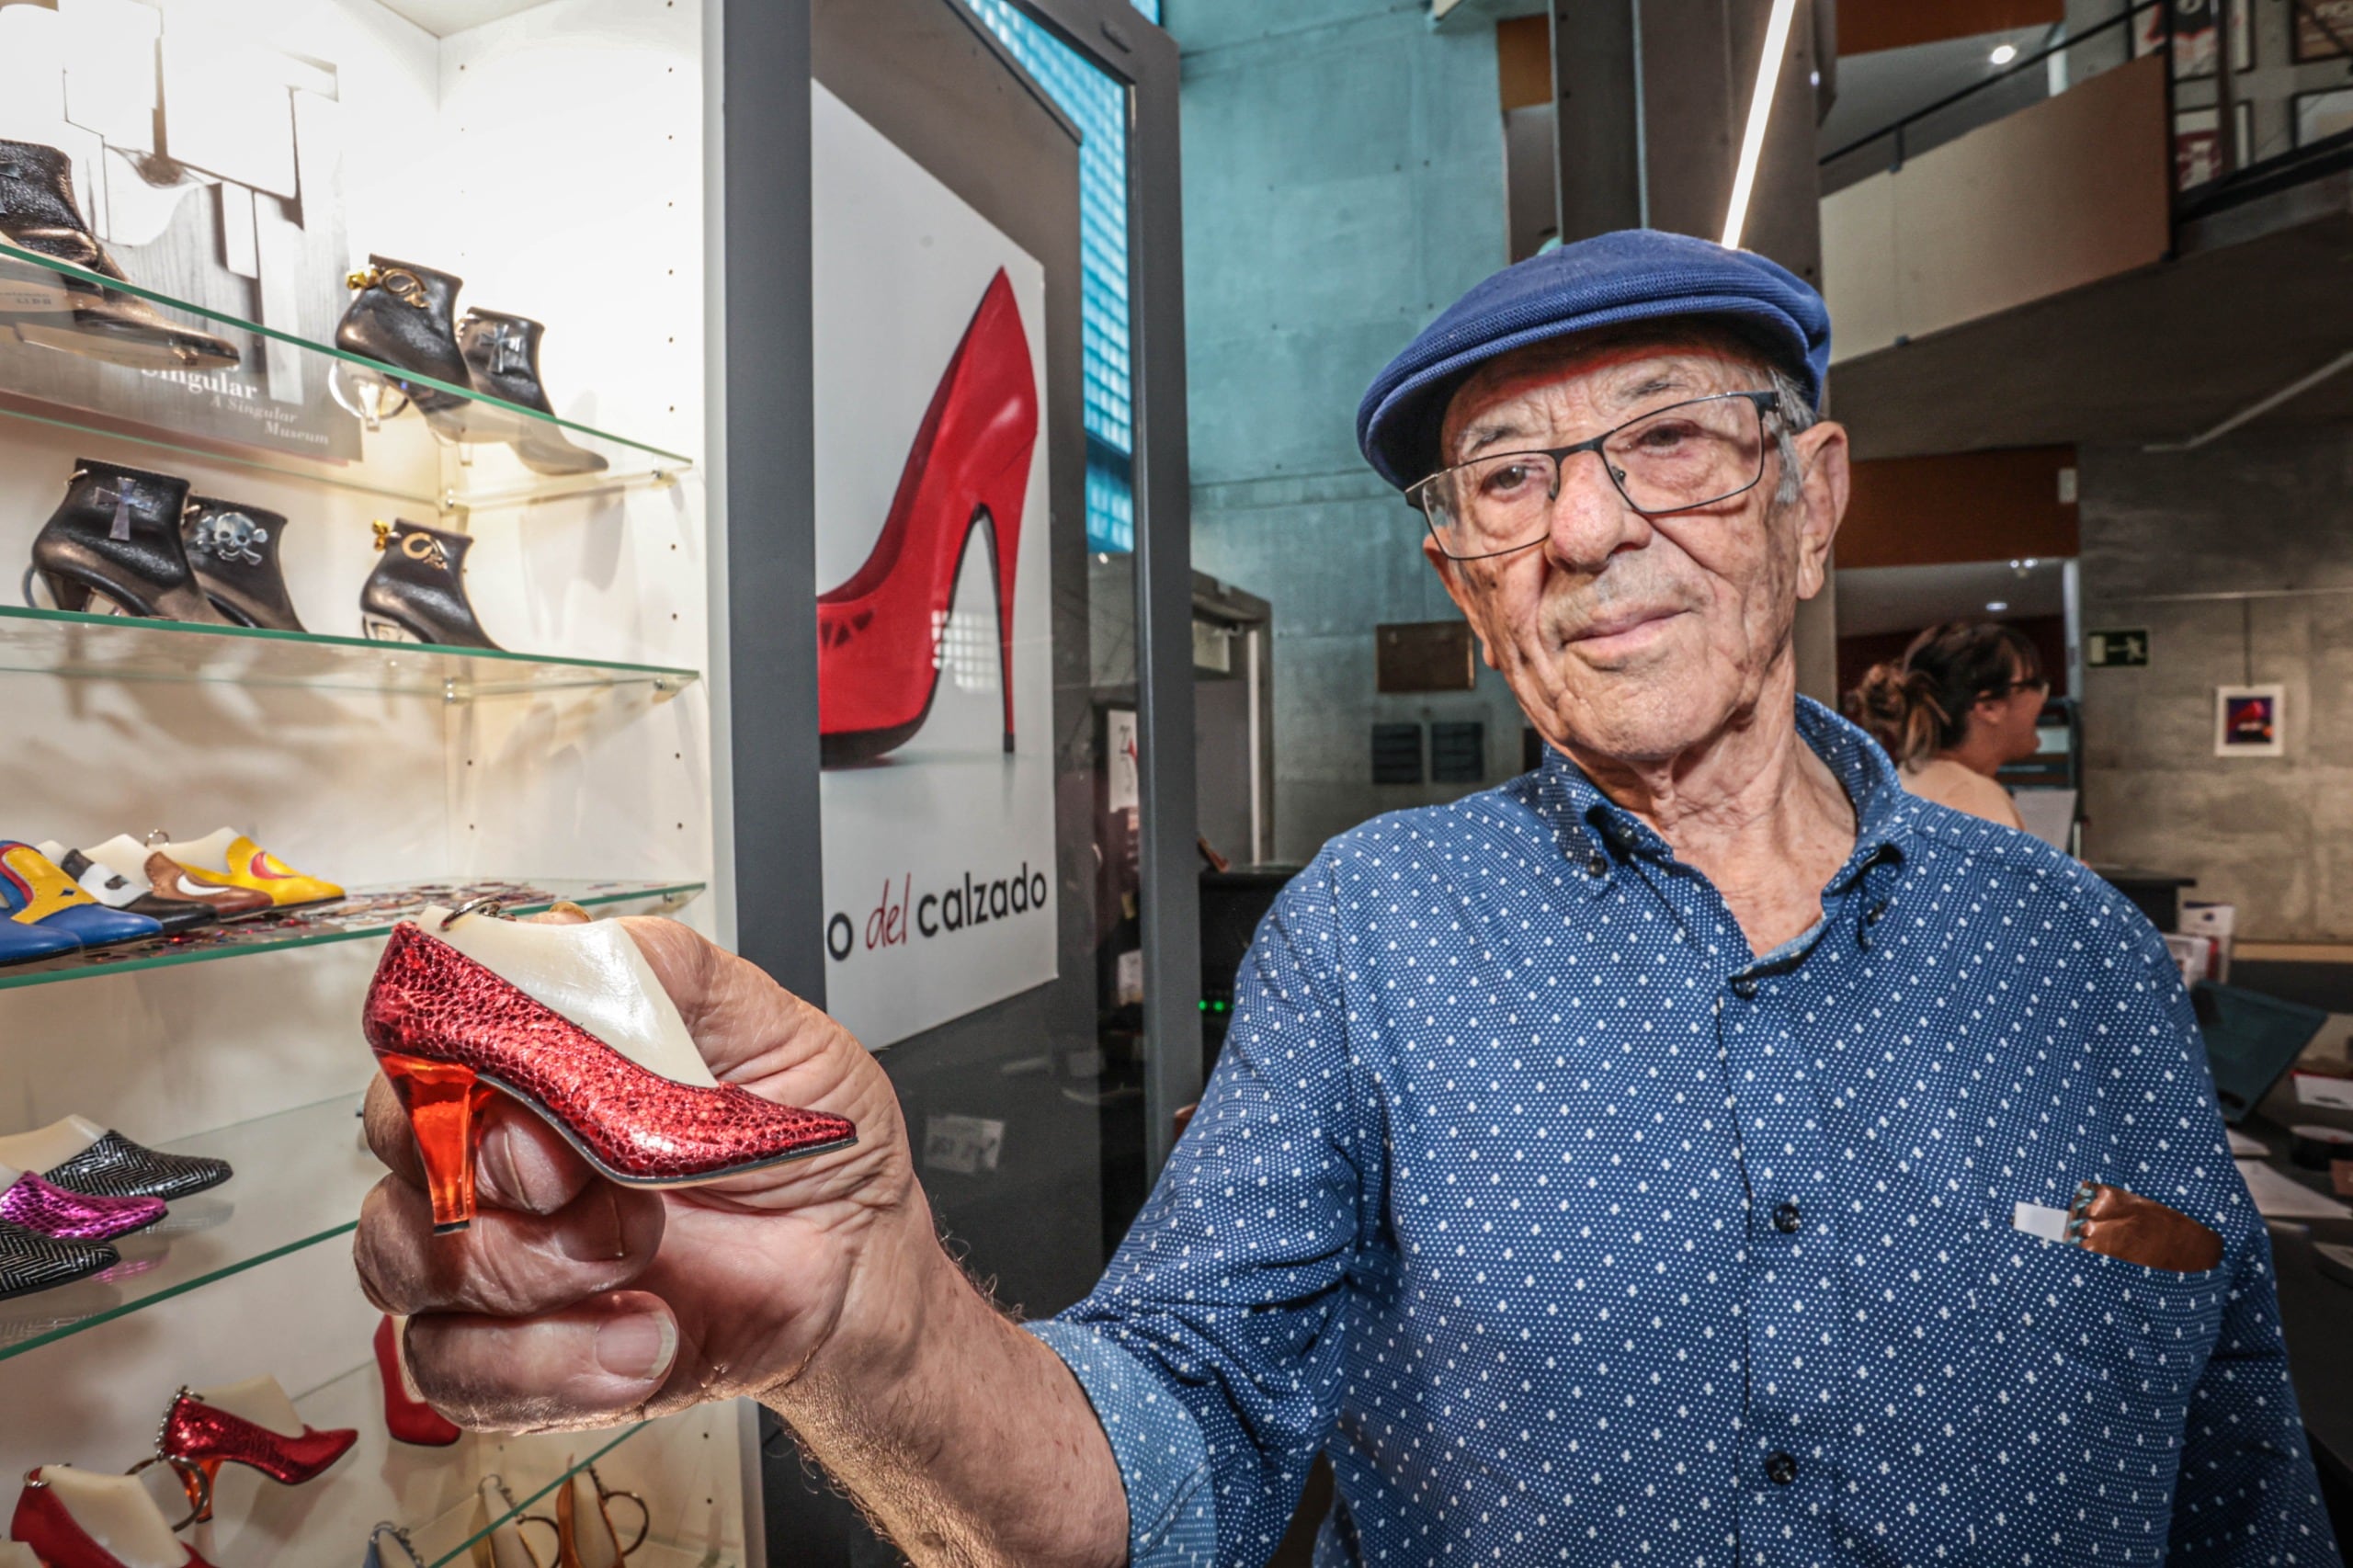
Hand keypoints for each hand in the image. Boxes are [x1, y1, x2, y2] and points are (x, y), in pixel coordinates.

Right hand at [354, 912, 921, 1430]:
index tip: (548, 1095)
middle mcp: (500, 1147)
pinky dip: (551, 1363)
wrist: (858, 1274)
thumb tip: (575, 946)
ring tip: (641, 1258)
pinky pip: (453, 1369)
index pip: (430, 1029)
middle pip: (398, 1141)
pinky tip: (644, 1335)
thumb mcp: (776, 1034)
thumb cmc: (807, 1148)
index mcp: (547, 1056)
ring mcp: (496, 1252)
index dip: (463, 1061)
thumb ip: (673, 977)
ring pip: (403, 1258)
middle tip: (596, 1184)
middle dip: (490, 1169)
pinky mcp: (512, 1353)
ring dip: (525, 1268)